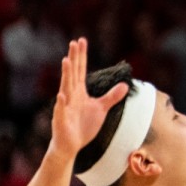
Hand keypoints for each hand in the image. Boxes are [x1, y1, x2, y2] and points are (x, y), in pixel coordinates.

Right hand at [49, 38, 128, 156]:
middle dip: (74, 59)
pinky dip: (61, 103)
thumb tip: (125, 85)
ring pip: (65, 88)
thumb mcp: (101, 109)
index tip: (81, 41)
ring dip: (66, 75)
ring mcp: (65, 107)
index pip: (80, 70)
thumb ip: (111, 96)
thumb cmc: (83, 125)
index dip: (81, 56)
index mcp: (79, 92)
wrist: (71, 145)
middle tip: (74, 43)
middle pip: (73, 74)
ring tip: (66, 60)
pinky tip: (61, 95)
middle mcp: (71, 96)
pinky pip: (60, 110)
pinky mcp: (61, 120)